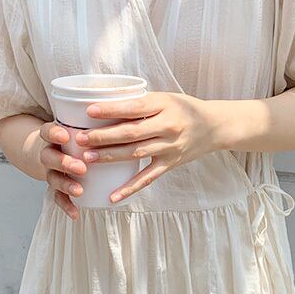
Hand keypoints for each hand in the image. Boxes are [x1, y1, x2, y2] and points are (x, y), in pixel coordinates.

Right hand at [37, 119, 97, 217]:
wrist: (56, 151)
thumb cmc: (76, 135)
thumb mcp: (81, 124)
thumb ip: (95, 121)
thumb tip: (122, 111)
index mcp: (53, 136)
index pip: (47, 132)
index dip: (54, 134)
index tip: (65, 136)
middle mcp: (50, 153)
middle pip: (49, 157)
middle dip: (64, 163)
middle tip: (81, 168)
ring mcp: (52, 171)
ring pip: (53, 179)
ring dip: (66, 185)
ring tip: (79, 190)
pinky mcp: (57, 187)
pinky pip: (59, 198)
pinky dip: (67, 206)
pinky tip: (76, 214)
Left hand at [86, 89, 216, 201]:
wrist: (213, 126)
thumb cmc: (183, 108)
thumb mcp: (165, 98)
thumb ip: (141, 103)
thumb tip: (107, 104)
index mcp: (164, 105)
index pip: (134, 107)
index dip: (112, 110)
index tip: (90, 111)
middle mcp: (167, 126)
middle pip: (131, 132)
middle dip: (104, 136)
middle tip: (81, 138)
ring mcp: (169, 148)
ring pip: (135, 153)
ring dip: (110, 156)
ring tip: (88, 158)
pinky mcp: (170, 164)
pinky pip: (148, 178)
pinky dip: (130, 188)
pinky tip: (113, 196)